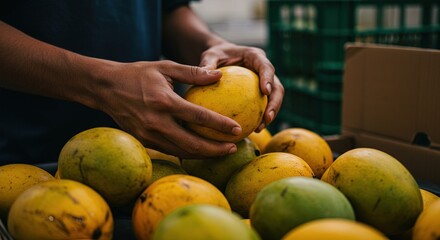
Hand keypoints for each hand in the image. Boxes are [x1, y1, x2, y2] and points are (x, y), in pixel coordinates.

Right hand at [95, 60, 240, 157]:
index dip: (220, 125)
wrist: (105, 88)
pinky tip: (201, 149)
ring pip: (182, 151)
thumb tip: (219, 75)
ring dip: (204, 154)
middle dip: (216, 149)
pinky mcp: (144, 140)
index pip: (199, 118)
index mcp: (164, 102)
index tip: (237, 130)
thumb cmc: (137, 74)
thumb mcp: (165, 67)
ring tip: (222, 151)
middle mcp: (156, 122)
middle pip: (192, 144)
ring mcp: (148, 135)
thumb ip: (193, 72)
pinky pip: (171, 150)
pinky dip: (188, 152)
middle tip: (234, 148)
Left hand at [199, 42, 283, 131]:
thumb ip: (208, 64)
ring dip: (270, 114)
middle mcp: (264, 70)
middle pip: (277, 87)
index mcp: (255, 56)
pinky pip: (262, 106)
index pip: (266, 67)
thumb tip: (206, 75)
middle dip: (275, 103)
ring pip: (274, 100)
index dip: (268, 79)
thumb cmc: (215, 55)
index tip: (265, 91)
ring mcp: (264, 82)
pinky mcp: (261, 93)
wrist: (220, 57)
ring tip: (259, 128)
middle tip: (267, 117)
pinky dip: (259, 118)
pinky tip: (250, 130)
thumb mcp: (210, 56)